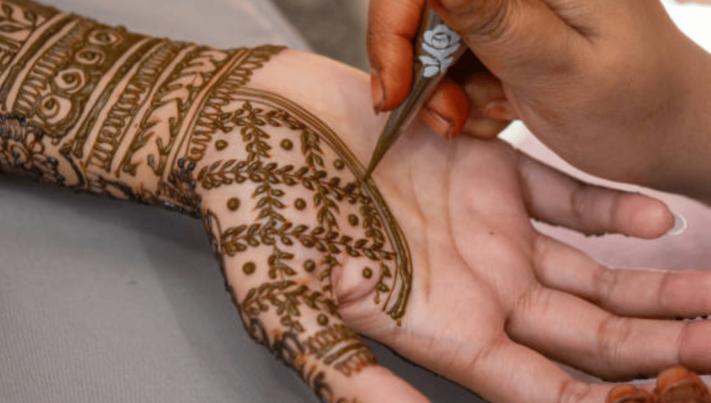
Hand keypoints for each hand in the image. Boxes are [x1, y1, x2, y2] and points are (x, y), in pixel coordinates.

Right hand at [199, 50, 710, 402]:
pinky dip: (610, 210)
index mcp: (441, 330)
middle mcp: (477, 289)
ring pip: (593, 273)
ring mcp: (489, 232)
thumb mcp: (291, 309)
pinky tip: (653, 219)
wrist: (255, 126)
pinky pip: (566, 198)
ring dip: (655, 290)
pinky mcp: (491, 174)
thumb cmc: (260, 217)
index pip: (541, 390)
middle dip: (659, 353)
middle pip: (587, 339)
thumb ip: (352, 373)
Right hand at [367, 0, 710, 198]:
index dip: (397, 23)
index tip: (394, 88)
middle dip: (416, 65)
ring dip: (437, 86)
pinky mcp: (504, 25)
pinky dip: (456, 91)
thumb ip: (496, 20)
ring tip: (478, 118)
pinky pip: (449, 53)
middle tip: (446, 118)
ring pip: (428, 32)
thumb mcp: (561, 70)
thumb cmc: (636, 106)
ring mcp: (511, 1)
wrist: (664, 131)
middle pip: (420, 4)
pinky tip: (493, 109)